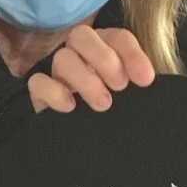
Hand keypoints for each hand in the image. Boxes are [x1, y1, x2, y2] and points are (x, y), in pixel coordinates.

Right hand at [27, 27, 154, 113]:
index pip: (117, 37)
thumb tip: (148, 81)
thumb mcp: (133, 99)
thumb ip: (138, 84)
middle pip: (82, 35)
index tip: (145, 80)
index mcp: (106, 50)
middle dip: (103, 58)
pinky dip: (54, 92)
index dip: (132, 54)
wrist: (93, 151)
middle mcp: (80, 55)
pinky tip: (71, 107)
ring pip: (62, 57)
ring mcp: (57, 73)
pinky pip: (38, 82)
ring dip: (84, 78)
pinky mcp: (40, 93)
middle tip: (120, 87)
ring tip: (103, 103)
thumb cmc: (118, 116)